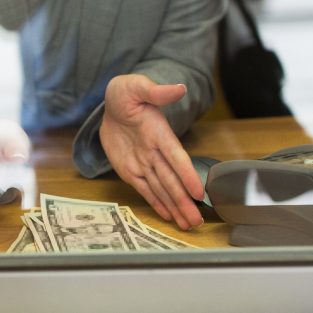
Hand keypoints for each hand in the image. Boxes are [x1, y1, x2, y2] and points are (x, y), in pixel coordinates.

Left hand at [97, 75, 205, 229]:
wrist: (112, 103)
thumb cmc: (126, 92)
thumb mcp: (137, 87)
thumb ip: (157, 91)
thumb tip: (179, 88)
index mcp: (159, 133)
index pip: (176, 157)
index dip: (187, 175)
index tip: (199, 192)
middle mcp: (155, 151)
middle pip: (172, 180)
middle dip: (184, 201)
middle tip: (198, 222)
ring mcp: (144, 162)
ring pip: (162, 189)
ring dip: (175, 207)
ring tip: (189, 225)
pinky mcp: (131, 170)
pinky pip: (145, 189)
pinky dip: (157, 203)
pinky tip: (169, 216)